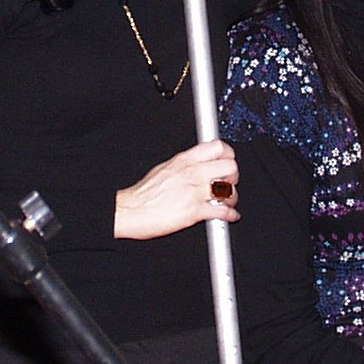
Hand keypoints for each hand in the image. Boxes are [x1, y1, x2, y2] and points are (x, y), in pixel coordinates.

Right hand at [114, 140, 238, 239]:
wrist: (130, 210)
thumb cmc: (143, 193)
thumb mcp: (165, 168)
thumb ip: (184, 165)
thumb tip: (197, 164)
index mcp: (185, 160)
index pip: (218, 147)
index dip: (228, 155)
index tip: (228, 161)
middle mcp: (192, 173)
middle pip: (230, 166)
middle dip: (233, 176)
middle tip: (228, 183)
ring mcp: (195, 191)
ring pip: (229, 189)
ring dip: (232, 197)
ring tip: (227, 201)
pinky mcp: (194, 211)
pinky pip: (222, 212)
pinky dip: (229, 215)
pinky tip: (228, 216)